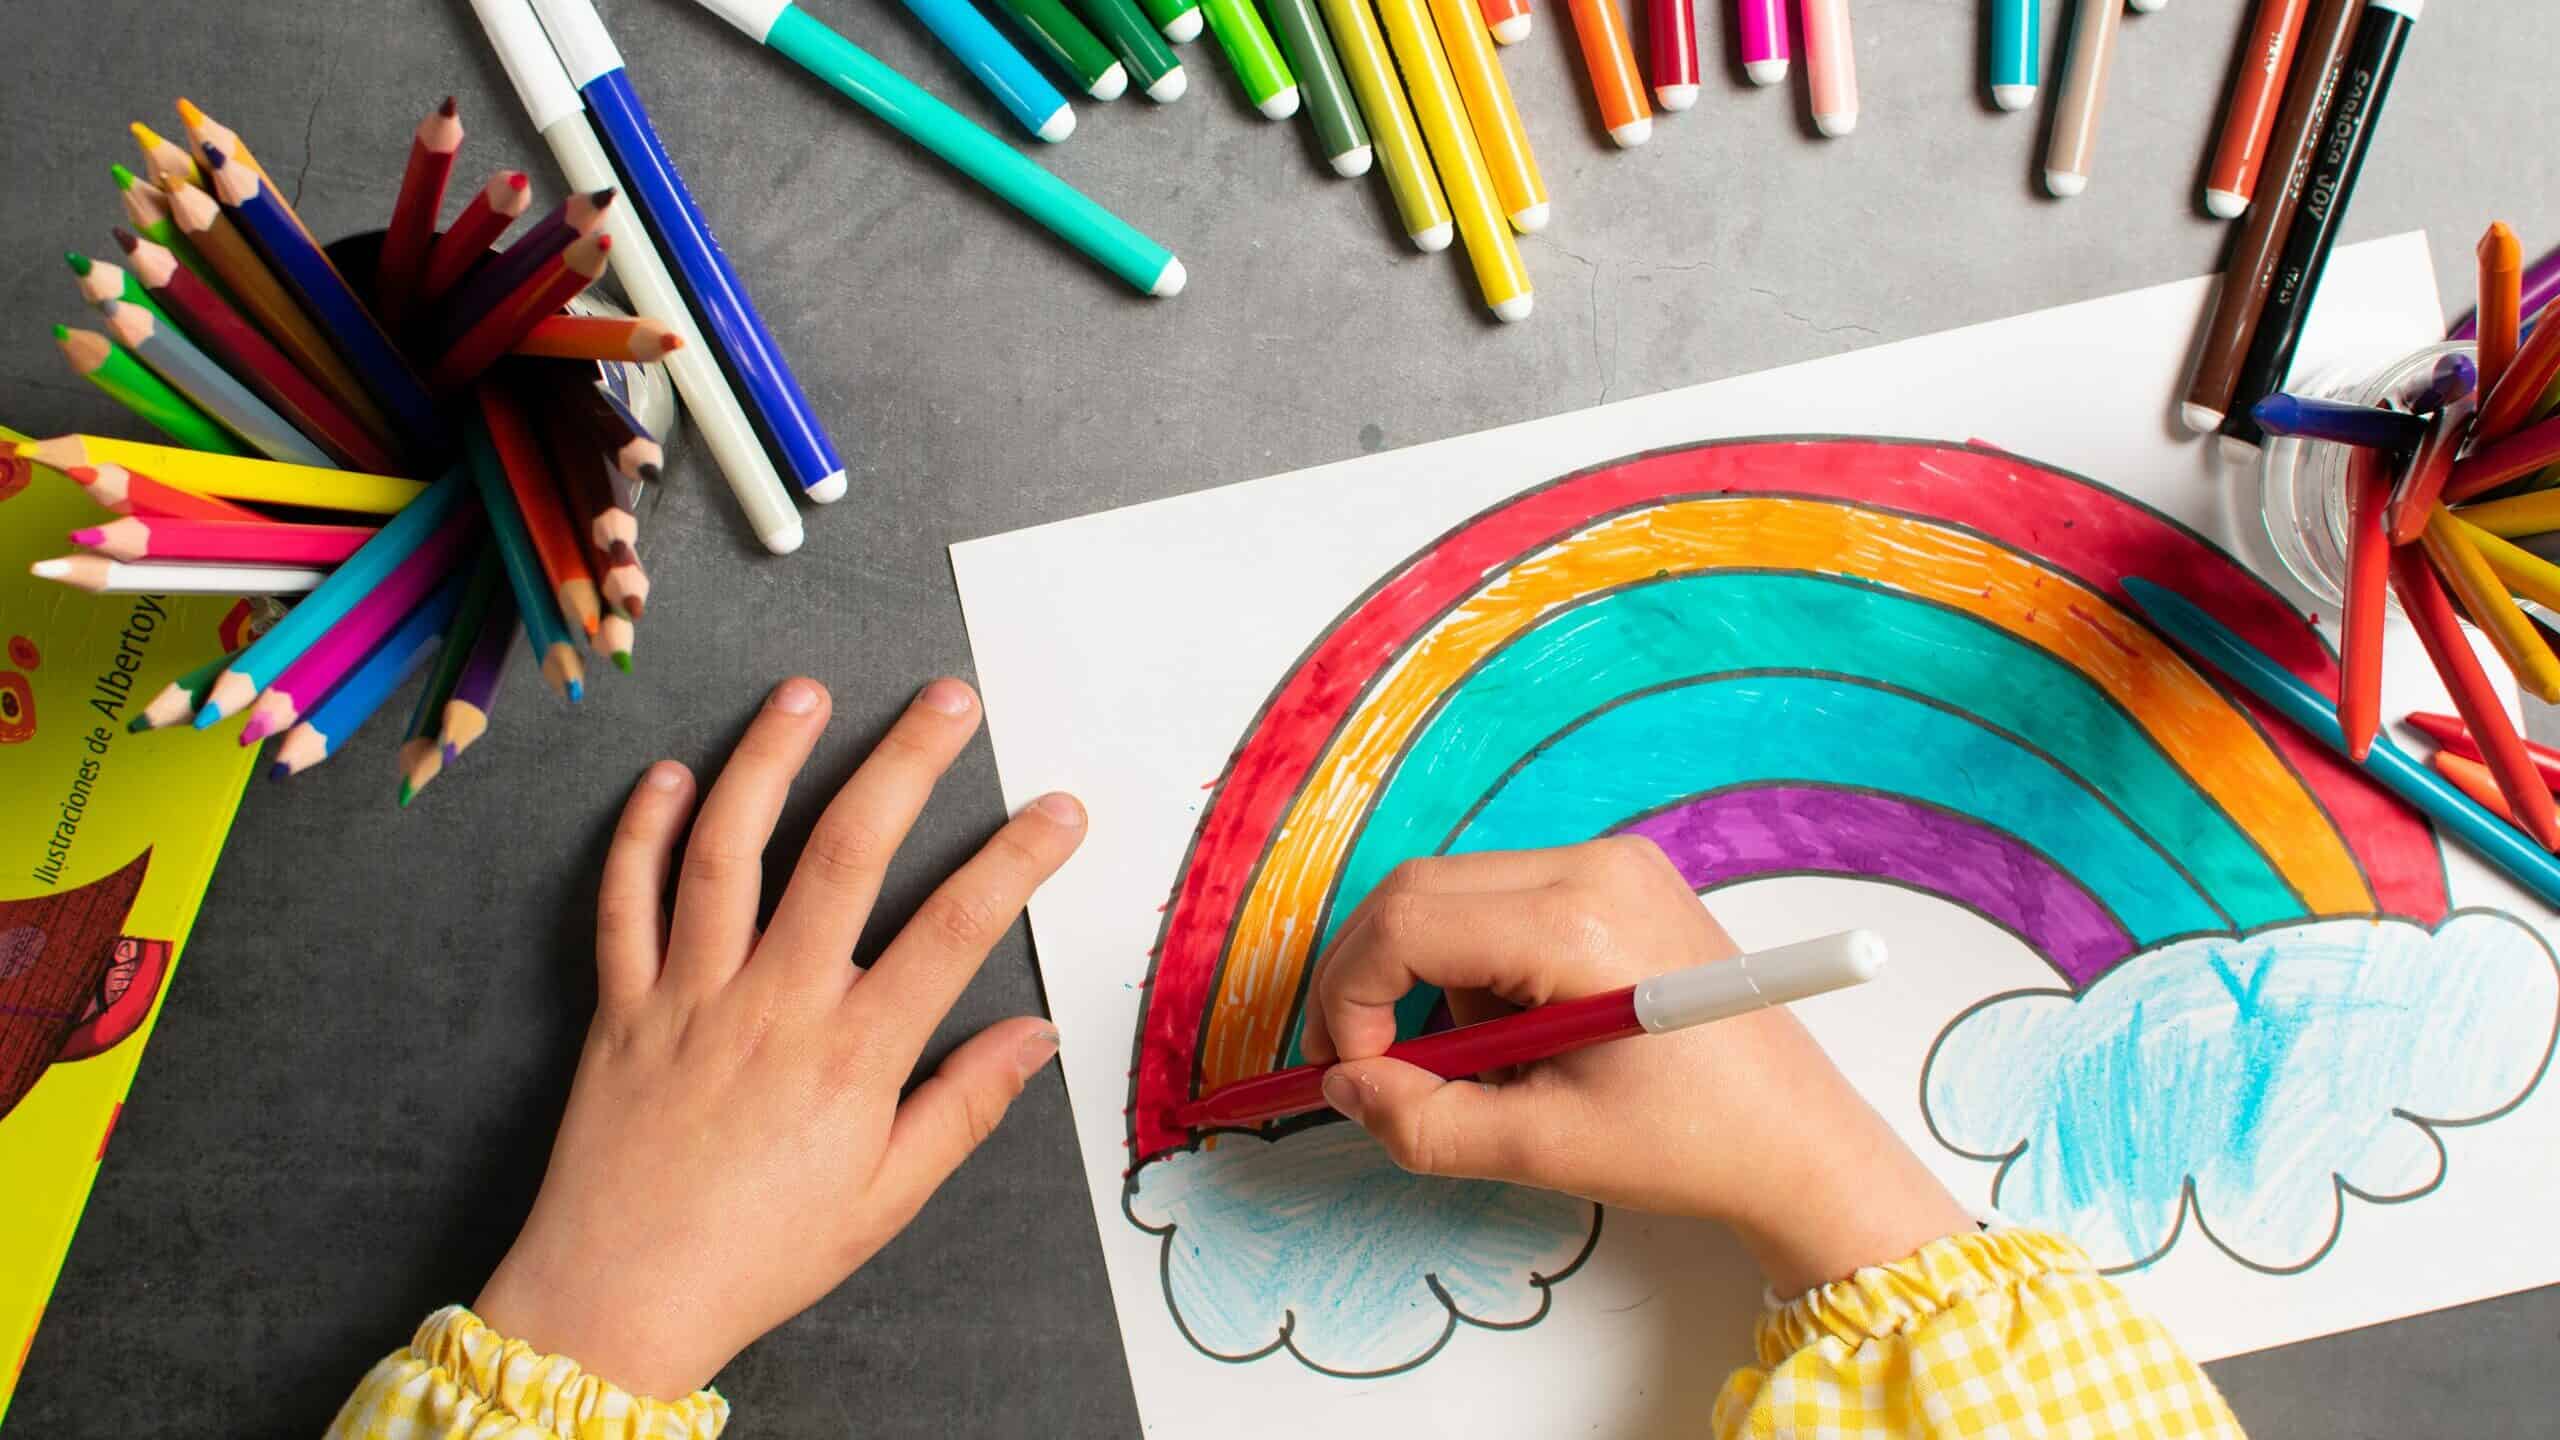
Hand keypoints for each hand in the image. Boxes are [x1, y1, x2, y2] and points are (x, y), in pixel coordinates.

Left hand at [473, 677, 1083, 1396]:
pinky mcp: (621, 1005)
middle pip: (846, 853)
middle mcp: (774, 1004)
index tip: (1060, 808)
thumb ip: (963, 1107)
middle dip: (903, 762)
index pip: (955, 930)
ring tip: (805, 694)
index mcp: (852, 1055)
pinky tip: (673, 774)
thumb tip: (1034, 1034)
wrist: (615, 1304)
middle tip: (946, 700)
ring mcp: (690, 995)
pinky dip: (644, 830)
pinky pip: (625, 900)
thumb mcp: (887, 1199)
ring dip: (768, 759)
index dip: (1017, 859)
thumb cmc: (759, 1256)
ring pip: (728, 849)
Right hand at [1299, 836, 1971, 1295]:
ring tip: (1490, 1069)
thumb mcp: (1541, 1150)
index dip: (1353, 997)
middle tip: (1365, 1065)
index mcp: (1581, 924)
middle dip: (1372, 980)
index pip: (1408, 922)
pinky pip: (1504, 903)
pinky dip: (1481, 969)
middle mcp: (1596, 866)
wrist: (1799, 1141)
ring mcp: (1613, 864)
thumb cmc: (1690, 1144)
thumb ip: (1423, 1121)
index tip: (1352, 1072)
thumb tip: (1344, 1088)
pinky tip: (1525, 1035)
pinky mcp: (1620, 880)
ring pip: (1455, 896)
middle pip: (1419, 891)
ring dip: (1435, 982)